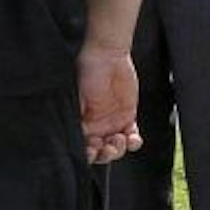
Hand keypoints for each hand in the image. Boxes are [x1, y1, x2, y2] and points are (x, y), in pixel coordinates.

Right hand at [77, 44, 141, 163]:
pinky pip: (132, 137)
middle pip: (101, 152)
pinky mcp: (127, 117)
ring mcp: (112, 123)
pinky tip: (132, 137)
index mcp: (81, 124)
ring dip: (119, 149)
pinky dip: (134, 142)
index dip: (88, 154)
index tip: (92, 150)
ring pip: (116, 148)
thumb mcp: (78, 97)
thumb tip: (76, 138)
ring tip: (121, 138)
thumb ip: (78, 119)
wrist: (108, 55)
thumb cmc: (87, 72)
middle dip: (105, 154)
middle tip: (109, 147)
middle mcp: (96, 127)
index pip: (83, 147)